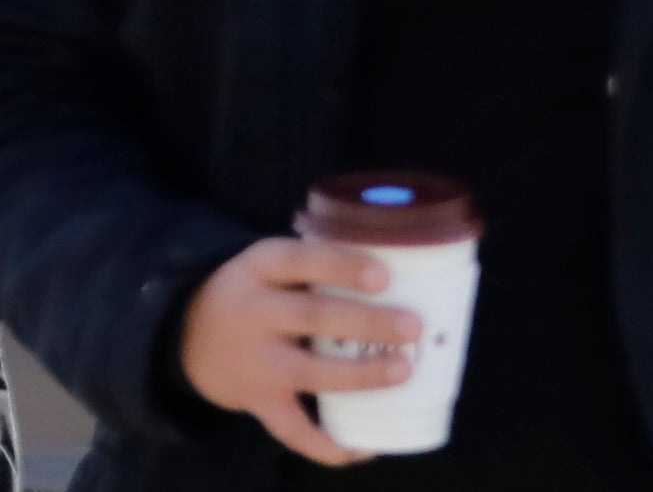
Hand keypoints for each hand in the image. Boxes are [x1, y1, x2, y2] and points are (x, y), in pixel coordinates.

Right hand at [179, 238, 421, 465]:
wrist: (185, 330)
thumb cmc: (260, 287)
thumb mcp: (276, 260)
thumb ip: (322, 262)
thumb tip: (405, 268)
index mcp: (263, 267)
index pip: (302, 261)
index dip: (342, 268)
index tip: (384, 276)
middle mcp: (254, 314)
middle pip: (313, 317)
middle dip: (366, 323)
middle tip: (413, 326)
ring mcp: (254, 363)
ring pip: (308, 372)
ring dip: (359, 375)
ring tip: (403, 370)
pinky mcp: (255, 402)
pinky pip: (290, 429)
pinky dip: (327, 443)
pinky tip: (365, 446)